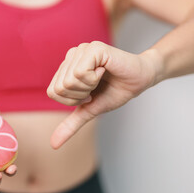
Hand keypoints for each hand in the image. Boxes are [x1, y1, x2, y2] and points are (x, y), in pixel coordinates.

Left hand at [47, 41, 161, 148]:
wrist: (140, 80)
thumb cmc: (116, 91)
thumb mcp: (90, 110)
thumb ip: (71, 124)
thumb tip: (54, 145)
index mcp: (67, 67)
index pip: (53, 92)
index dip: (72, 101)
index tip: (89, 94)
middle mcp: (71, 55)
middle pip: (60, 88)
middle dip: (80, 95)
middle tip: (96, 87)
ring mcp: (81, 49)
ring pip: (69, 81)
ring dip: (89, 87)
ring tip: (101, 78)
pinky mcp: (93, 48)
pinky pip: (80, 73)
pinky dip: (94, 79)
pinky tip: (104, 70)